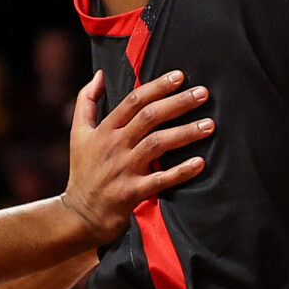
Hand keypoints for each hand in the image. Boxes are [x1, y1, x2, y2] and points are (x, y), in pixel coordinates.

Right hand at [59, 71, 211, 242]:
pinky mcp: (132, 193)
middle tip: (203, 93)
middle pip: (149, 117)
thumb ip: (86, 101)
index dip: (157, 86)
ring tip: (210, 124)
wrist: (78, 215)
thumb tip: (100, 74)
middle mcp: (115, 145)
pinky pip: (161, 180)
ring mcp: (124, 169)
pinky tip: (201, 162)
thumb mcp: (79, 133)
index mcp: (105, 129)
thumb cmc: (84, 170)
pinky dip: (181, 171)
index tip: (179, 76)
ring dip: (185, 133)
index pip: (133, 101)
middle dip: (178, 103)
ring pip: (158, 144)